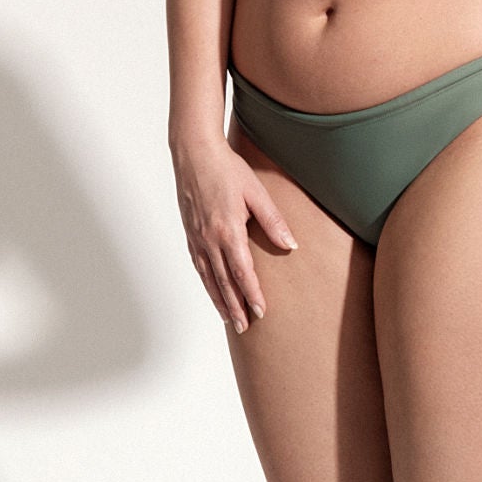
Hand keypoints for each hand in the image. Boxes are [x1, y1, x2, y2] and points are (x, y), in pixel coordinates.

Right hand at [173, 138, 297, 333]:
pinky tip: (213, 292)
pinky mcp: (190, 234)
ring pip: (209, 277)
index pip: (242, 272)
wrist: (193, 153)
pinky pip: (199, 266)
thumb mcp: (256, 192)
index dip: (252, 294)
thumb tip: (291, 245)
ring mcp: (197, 238)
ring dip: (220, 300)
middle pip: (224, 281)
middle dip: (236, 306)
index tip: (261, 311)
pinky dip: (207, 283)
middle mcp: (209, 239)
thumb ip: (273, 221)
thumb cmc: (227, 169)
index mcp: (228, 230)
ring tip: (231, 319)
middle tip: (247, 327)